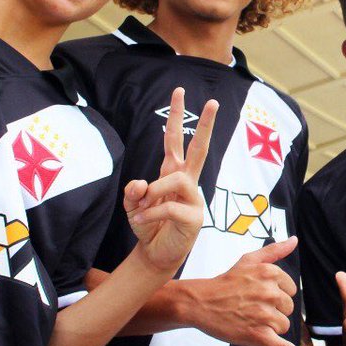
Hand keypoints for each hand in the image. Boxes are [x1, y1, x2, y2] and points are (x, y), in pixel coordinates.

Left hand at [125, 87, 215, 273]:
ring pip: (177, 178)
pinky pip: (168, 206)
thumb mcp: (132, 205)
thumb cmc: (148, 226)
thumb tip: (142, 183)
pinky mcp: (194, 217)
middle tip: (213, 101)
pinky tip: (141, 223)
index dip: (176, 116)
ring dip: (155, 191)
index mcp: (172, 172)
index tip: (179, 91)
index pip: (175, 139)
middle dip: (205, 124)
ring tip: (142, 208)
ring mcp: (194, 198)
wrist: (154, 254)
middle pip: (198, 148)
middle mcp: (186, 182)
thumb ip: (133, 191)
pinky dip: (149, 214)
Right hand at [187, 236, 318, 345]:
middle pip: (288, 309)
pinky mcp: (259, 336)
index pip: (290, 290)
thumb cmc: (225, 282)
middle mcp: (270, 292)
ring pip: (284, 326)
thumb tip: (295, 240)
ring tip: (249, 319)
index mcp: (270, 273)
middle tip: (250, 308)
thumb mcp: (249, 260)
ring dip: (270, 327)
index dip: (276, 295)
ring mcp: (265, 315)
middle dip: (273, 311)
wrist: (200, 302)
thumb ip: (274, 250)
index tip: (257, 295)